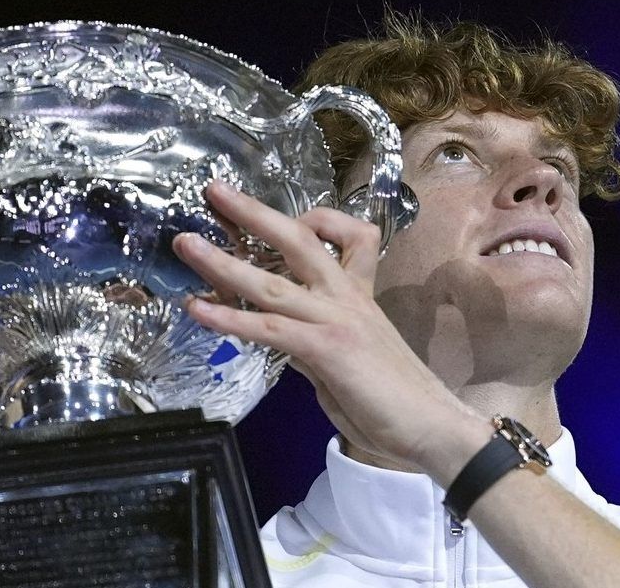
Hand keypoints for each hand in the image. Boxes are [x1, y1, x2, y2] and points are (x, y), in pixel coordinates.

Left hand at [173, 181, 482, 472]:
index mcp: (357, 293)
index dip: (312, 219)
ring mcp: (338, 318)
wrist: (434, 428)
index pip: (344, 236)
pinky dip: (229, 317)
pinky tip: (196, 309)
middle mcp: (347, 296)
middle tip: (215, 190)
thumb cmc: (394, 398)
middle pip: (299, 240)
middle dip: (253, 212)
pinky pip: (270, 327)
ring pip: (272, 282)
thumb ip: (312, 338)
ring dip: (222, 261)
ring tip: (185, 244)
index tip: (281, 220)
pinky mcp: (328, 348)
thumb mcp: (347, 358)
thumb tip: (279, 335)